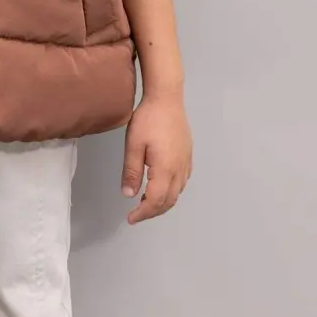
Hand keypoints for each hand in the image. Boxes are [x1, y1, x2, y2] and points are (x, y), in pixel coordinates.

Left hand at [121, 91, 191, 224]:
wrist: (167, 98)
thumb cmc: (148, 119)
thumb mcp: (133, 145)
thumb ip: (131, 171)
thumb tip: (128, 195)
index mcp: (165, 169)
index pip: (156, 200)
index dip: (143, 213)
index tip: (130, 218)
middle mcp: (179, 169)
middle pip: (169, 200)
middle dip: (153, 211)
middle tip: (136, 214)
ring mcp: (186, 163)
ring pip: (177, 193)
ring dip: (162, 202)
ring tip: (145, 202)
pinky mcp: (187, 156)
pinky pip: (182, 182)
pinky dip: (171, 191)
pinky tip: (160, 186)